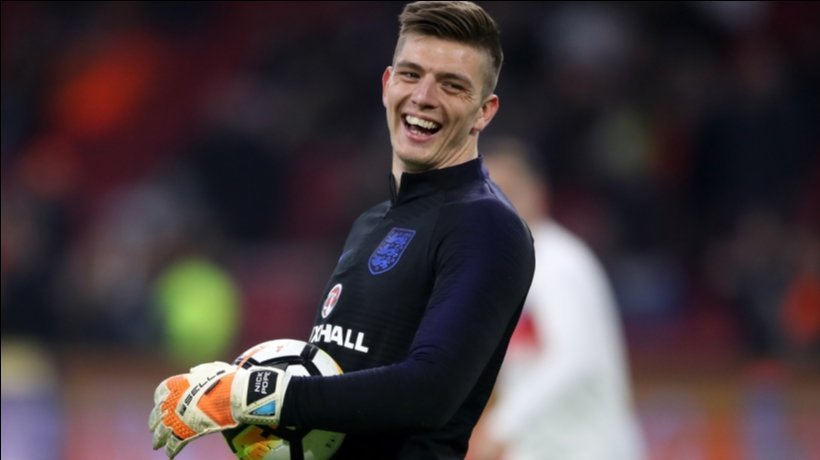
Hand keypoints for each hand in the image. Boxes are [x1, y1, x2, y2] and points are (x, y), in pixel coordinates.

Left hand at [149, 361, 292, 457]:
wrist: (232, 395)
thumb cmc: (225, 380)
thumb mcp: (211, 369)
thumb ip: (200, 371)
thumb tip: (193, 371)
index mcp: (177, 384)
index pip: (160, 392)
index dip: (160, 400)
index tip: (161, 404)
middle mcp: (172, 401)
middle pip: (157, 414)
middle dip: (155, 422)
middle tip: (153, 429)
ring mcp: (176, 418)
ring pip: (161, 432)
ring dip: (159, 439)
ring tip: (157, 445)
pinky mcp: (184, 432)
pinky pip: (174, 444)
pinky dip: (171, 450)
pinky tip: (170, 455)